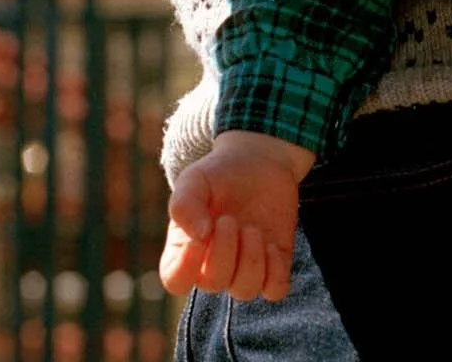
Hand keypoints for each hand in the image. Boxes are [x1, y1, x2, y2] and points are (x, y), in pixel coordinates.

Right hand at [159, 131, 313, 300]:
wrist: (259, 159)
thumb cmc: (219, 173)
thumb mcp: (194, 180)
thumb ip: (185, 205)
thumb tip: (199, 236)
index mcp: (187, 250)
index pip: (176, 280)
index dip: (186, 266)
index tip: (201, 236)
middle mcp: (214, 266)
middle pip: (214, 283)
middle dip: (224, 251)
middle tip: (230, 219)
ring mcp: (245, 267)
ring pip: (246, 290)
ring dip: (251, 259)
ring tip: (251, 229)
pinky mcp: (275, 263)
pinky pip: (276, 289)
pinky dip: (275, 271)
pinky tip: (271, 244)